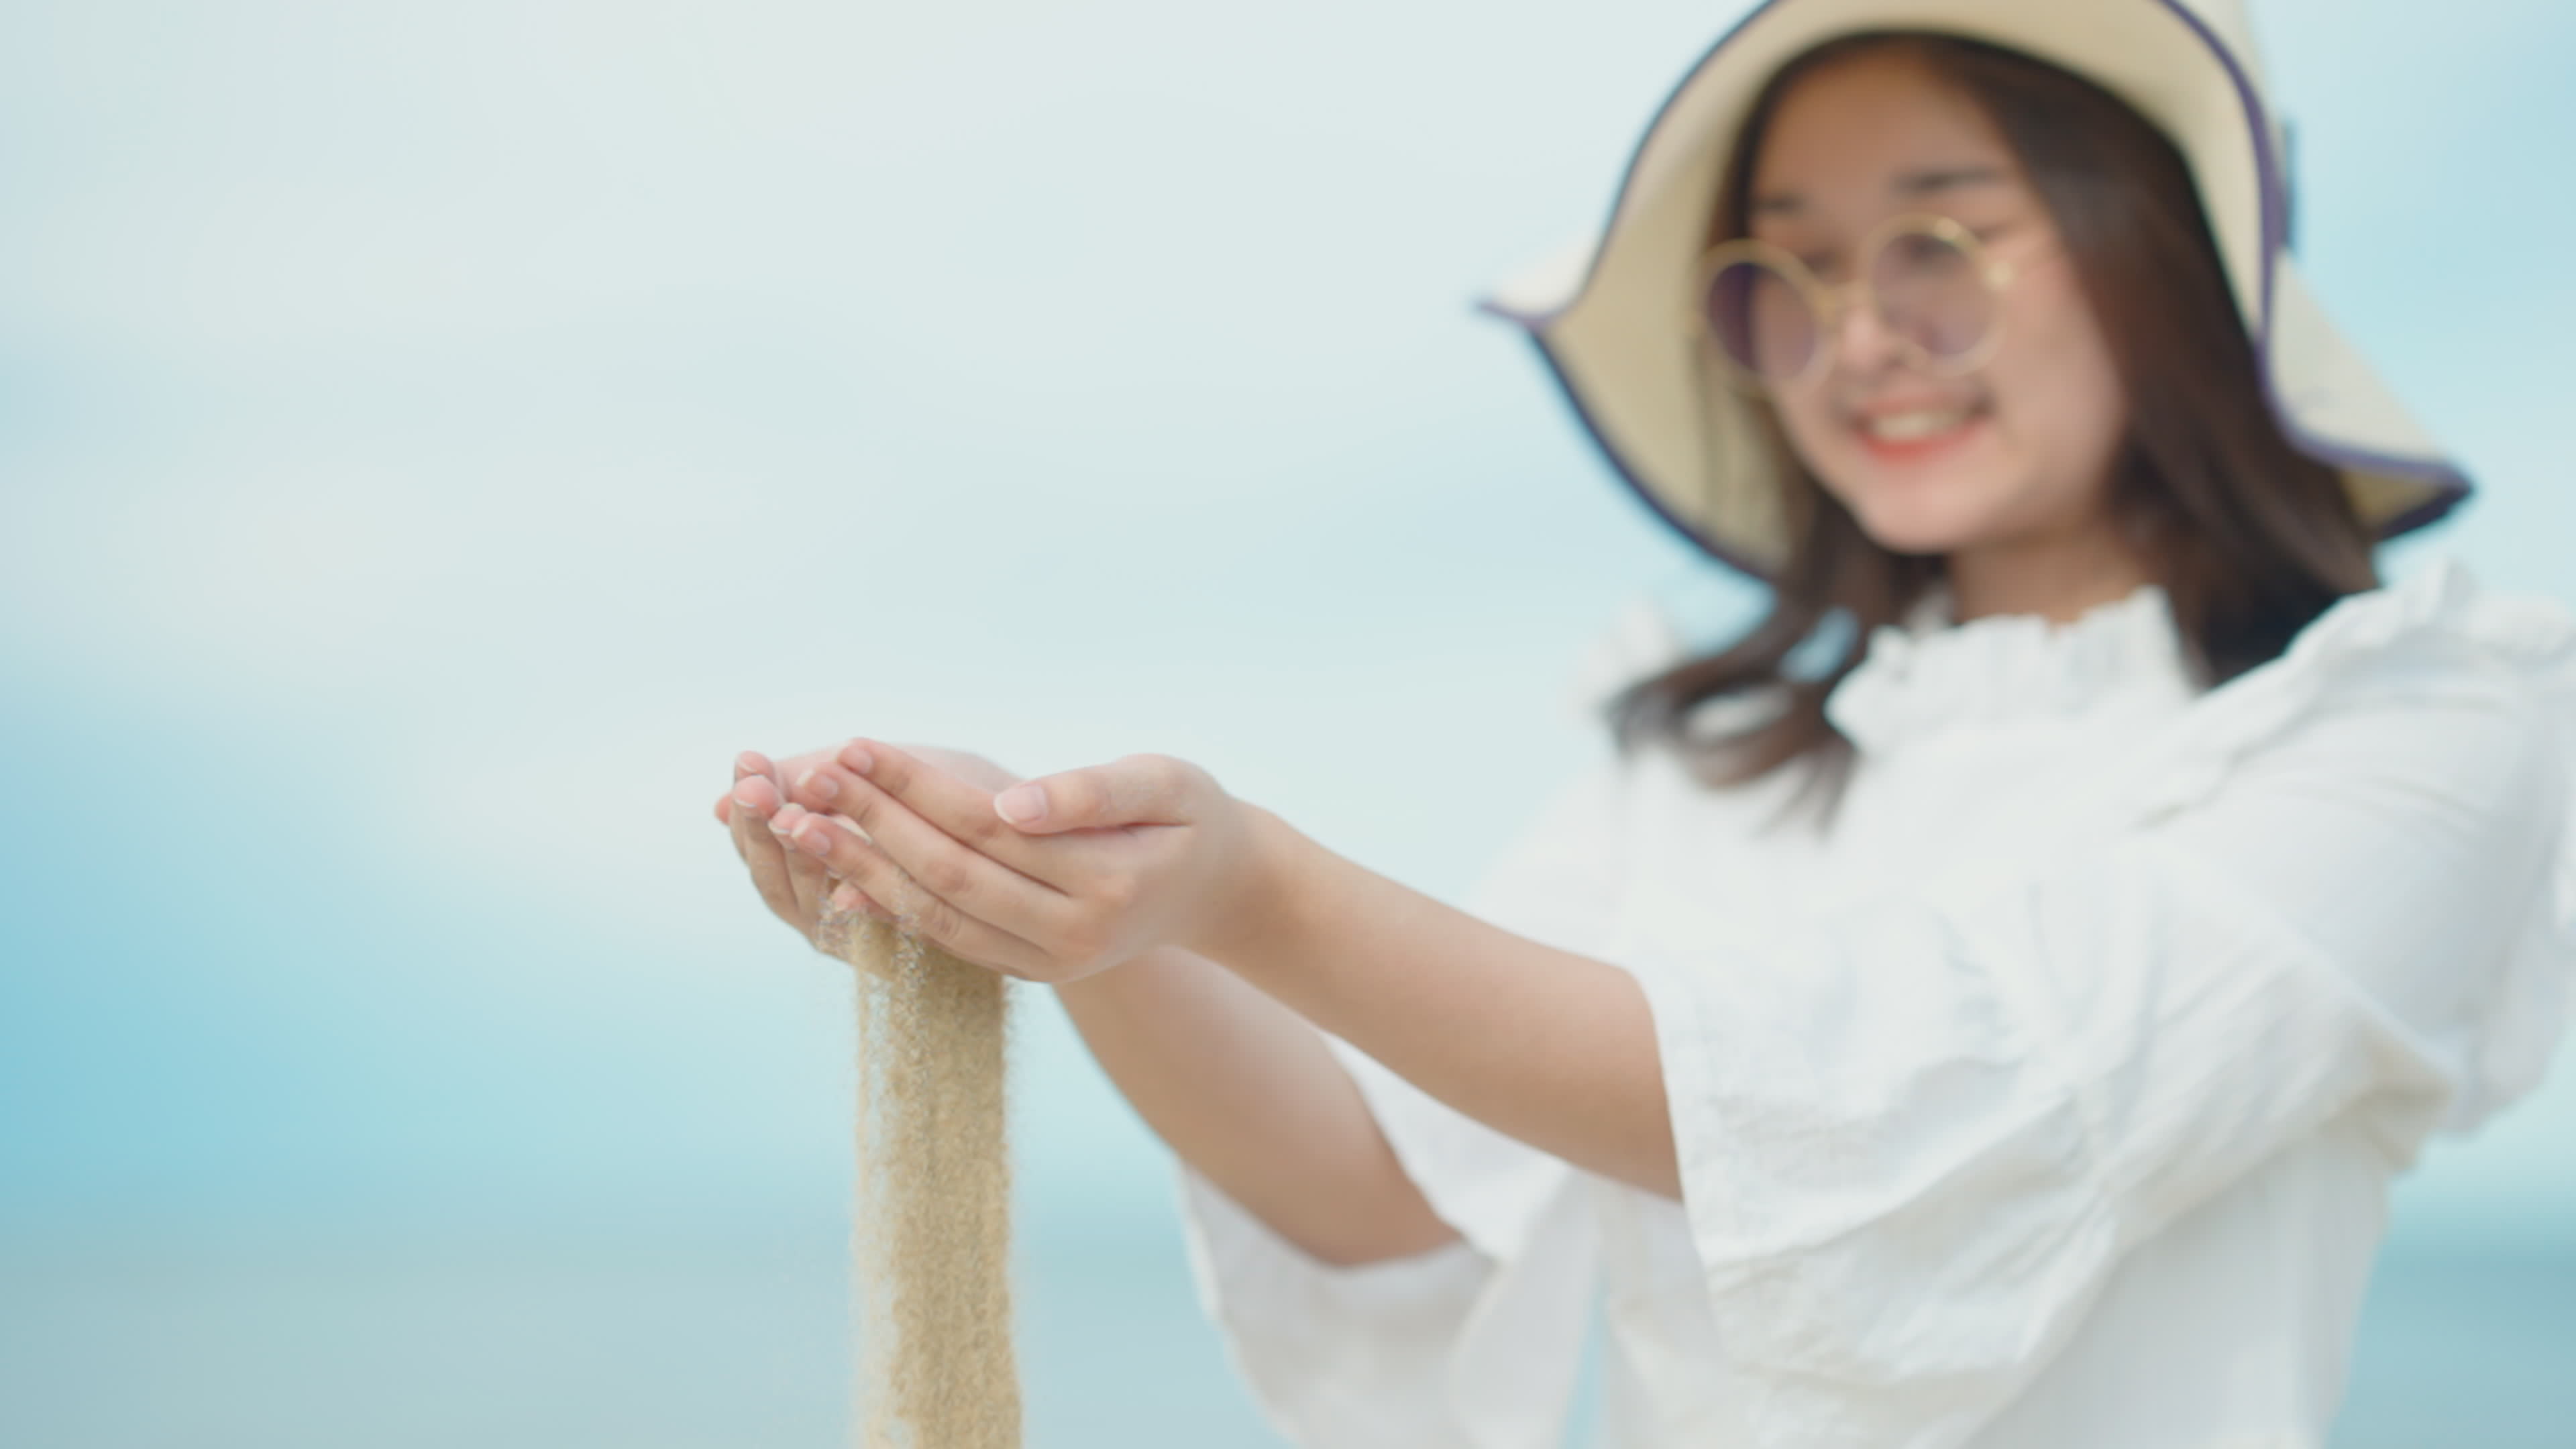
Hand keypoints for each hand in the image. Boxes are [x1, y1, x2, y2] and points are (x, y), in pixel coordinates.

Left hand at [767, 742, 1272, 983]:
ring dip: (862, 870)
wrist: (1219, 891)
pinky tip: (835, 877)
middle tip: (806, 778)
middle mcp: (1073, 936)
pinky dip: (889, 908)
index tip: (853, 745)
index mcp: (1106, 883)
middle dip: (871, 823)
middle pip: (948, 875)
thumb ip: (1091, 791)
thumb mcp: (1165, 783)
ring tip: (799, 822)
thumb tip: (1008, 805)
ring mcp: (1048, 965)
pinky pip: (947, 940)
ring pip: (937, 916)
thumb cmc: (1190, 817)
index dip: (912, 786)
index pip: (983, 827)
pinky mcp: (1028, 973)